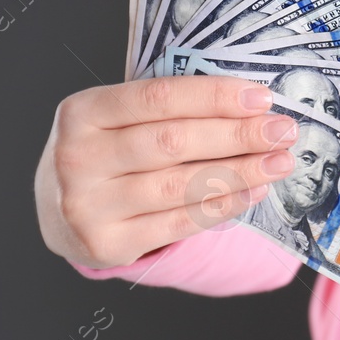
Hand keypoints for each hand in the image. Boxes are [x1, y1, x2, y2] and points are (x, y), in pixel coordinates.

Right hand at [34, 75, 298, 269]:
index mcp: (82, 112)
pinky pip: (178, 222)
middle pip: (173, 142)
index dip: (214, 96)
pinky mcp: (107, 243)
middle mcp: (78, 158)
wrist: (57, 210)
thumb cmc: (105, 152)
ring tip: (279, 162)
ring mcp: (89, 205)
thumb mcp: (115, 118)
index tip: (261, 96)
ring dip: (240, 172)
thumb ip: (167, 109)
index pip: (158, 97)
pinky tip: (254, 191)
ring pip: (180, 185)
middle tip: (282, 130)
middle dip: (237, 134)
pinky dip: (223, 205)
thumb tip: (249, 104)